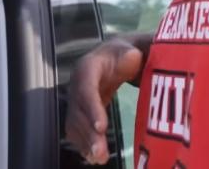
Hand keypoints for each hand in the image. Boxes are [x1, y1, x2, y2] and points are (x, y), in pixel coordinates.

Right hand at [65, 38, 144, 163]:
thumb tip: (133, 57)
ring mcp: (76, 99)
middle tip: (100, 153)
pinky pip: (77, 130)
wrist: (114, 56)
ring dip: (86, 143)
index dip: (92, 109)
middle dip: (88, 133)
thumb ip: (130, 55)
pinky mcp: (80, 112)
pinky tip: (94, 157)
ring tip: (100, 159)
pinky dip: (84, 144)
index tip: (102, 127)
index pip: (86, 90)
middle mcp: (77, 86)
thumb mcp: (128, 51)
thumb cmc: (124, 54)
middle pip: (78, 112)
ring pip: (76, 124)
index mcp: (87, 68)